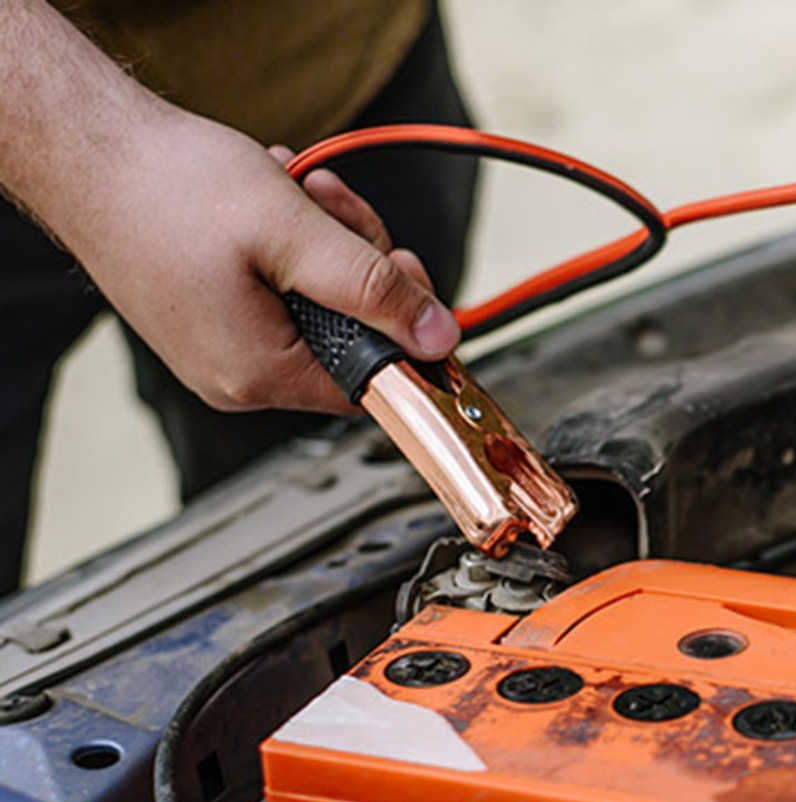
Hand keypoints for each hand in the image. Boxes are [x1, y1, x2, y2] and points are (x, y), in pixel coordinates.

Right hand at [62, 112, 459, 413]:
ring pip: (320, 304)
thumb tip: (439, 335)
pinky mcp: (213, 315)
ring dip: (327, 241)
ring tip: (296, 191)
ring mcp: (222, 346)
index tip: (409, 278)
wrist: (84, 149)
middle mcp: (238, 375)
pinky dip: (292, 242)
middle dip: (360, 265)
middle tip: (335, 209)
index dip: (404, 330)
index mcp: (257, 374)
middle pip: (350, 337)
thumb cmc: (165, 187)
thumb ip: (373, 288)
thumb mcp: (295, 232)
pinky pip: (282, 289)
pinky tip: (275, 201)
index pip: (372, 385)